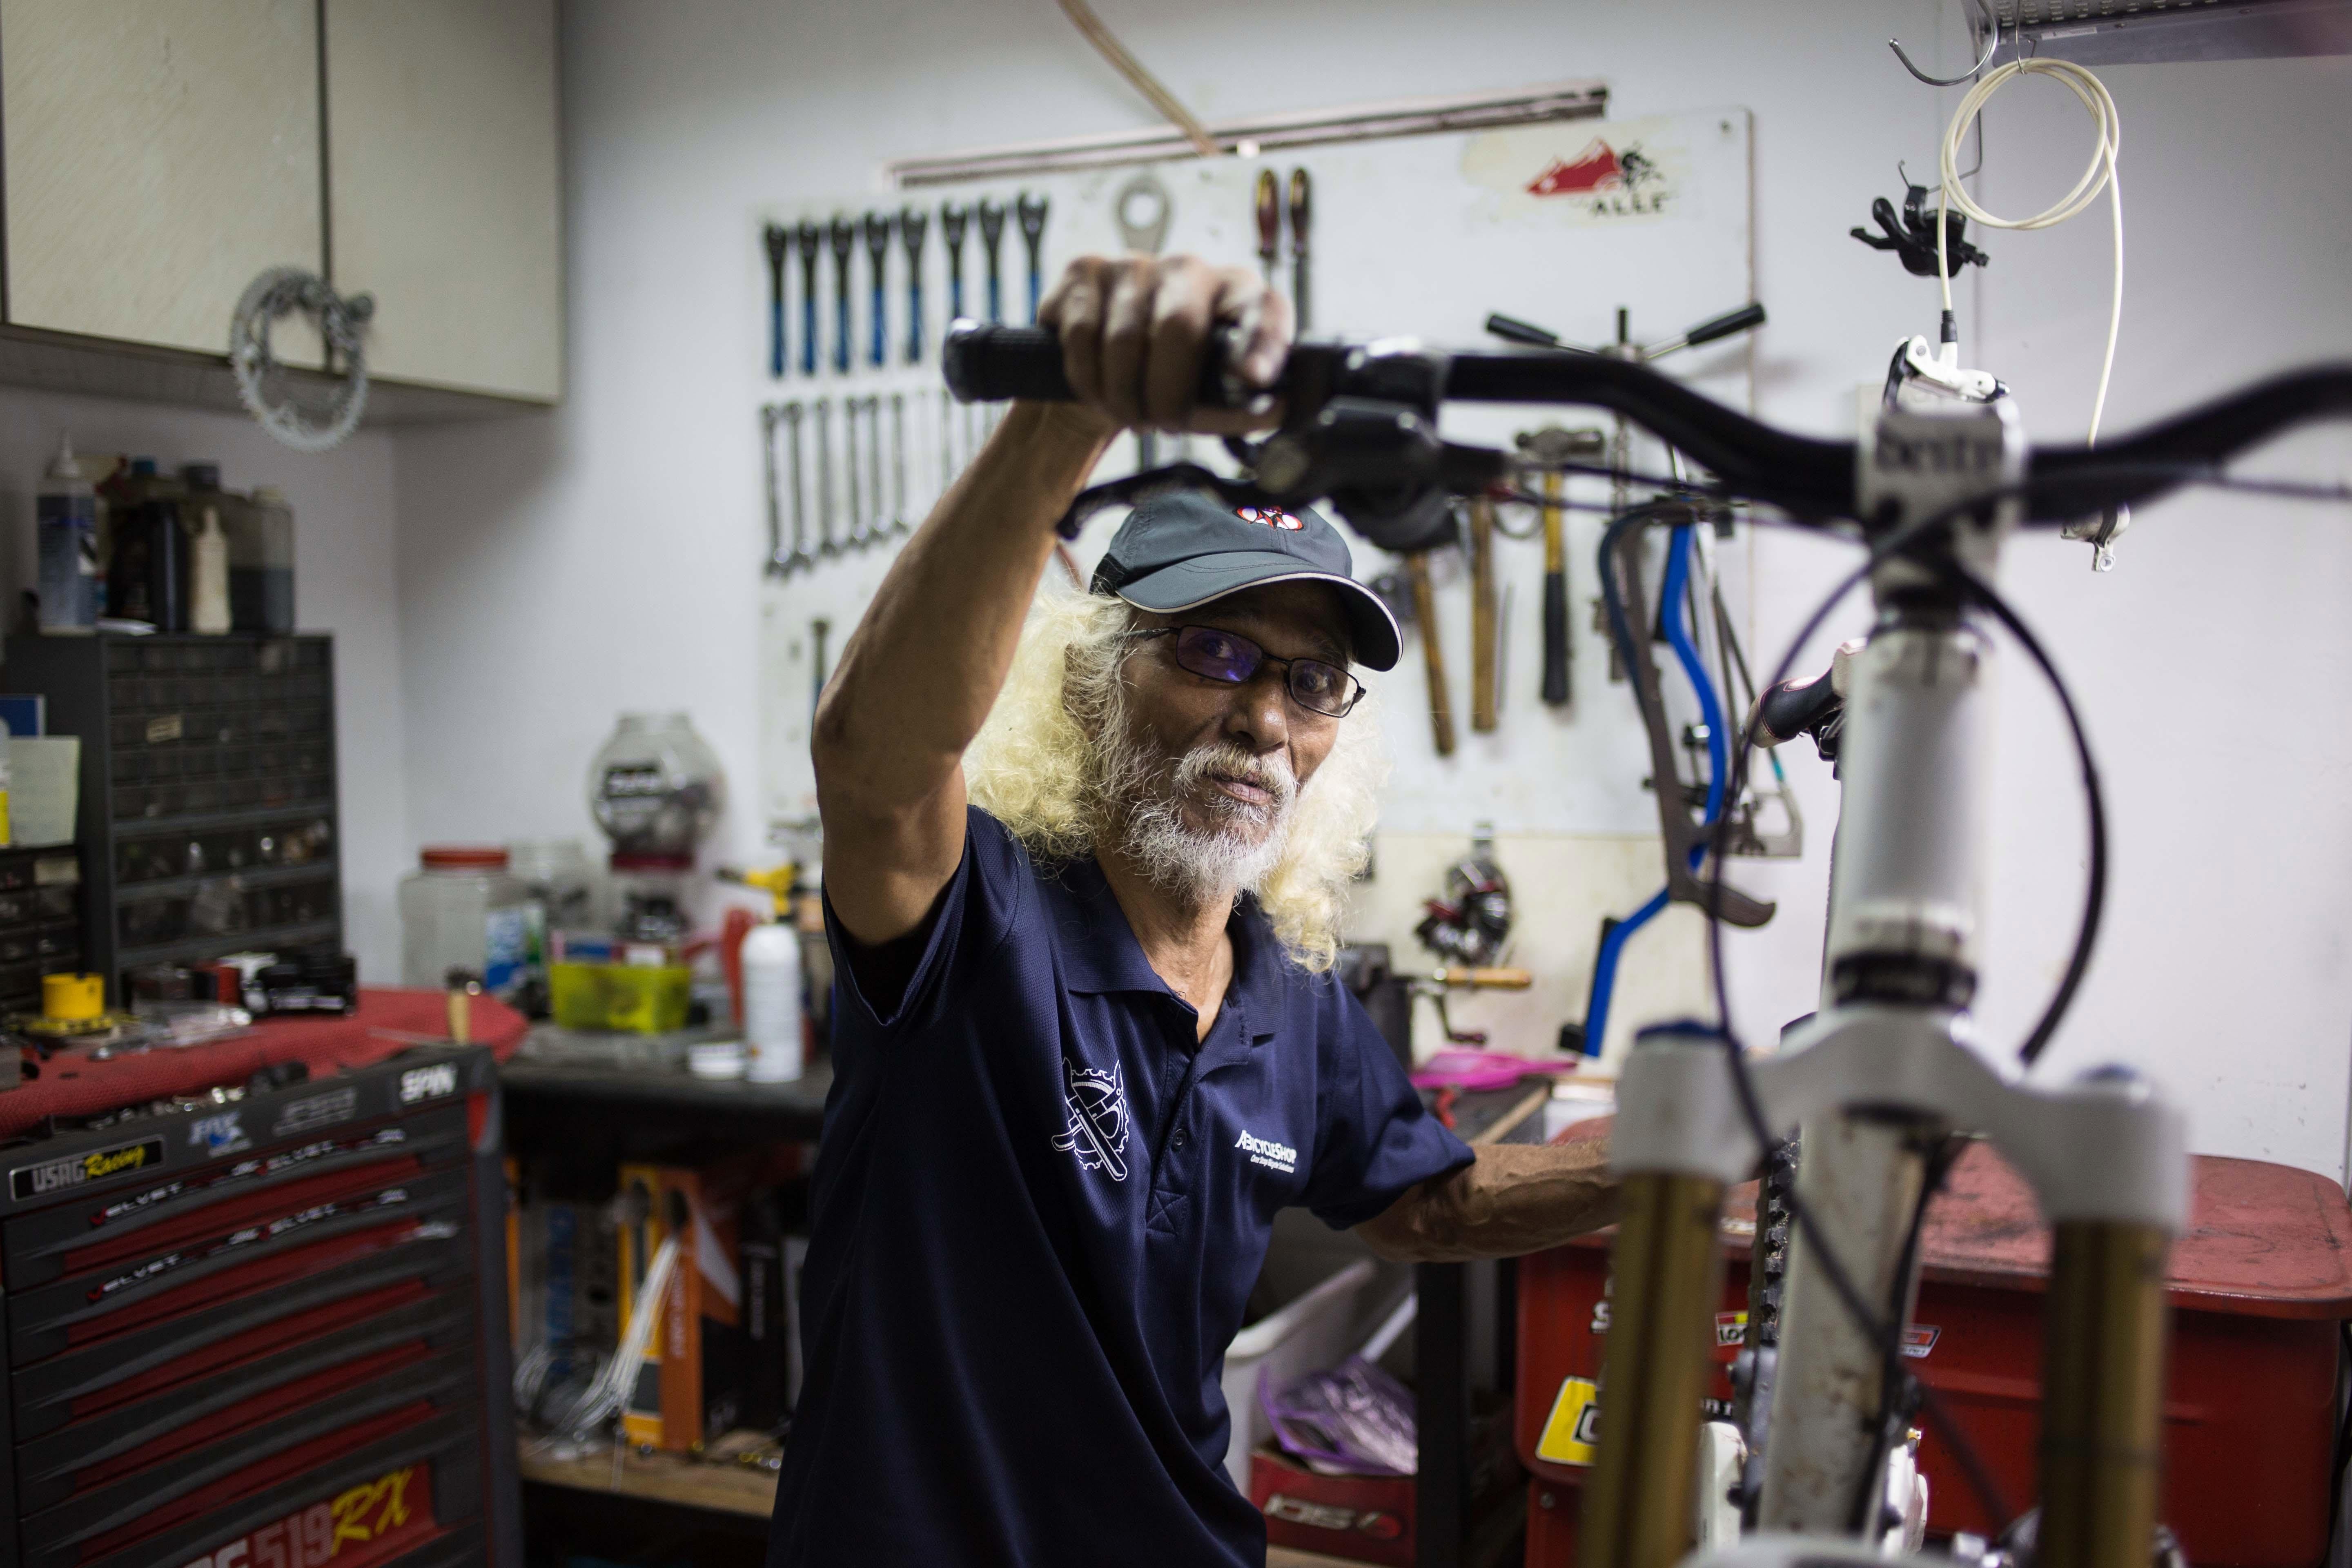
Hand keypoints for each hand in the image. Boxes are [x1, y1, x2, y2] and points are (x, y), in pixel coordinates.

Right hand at [1038, 254, 1290, 436]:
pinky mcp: (1085, 271)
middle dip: (1167, 391)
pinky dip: (1089, 379)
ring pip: (1125, 338)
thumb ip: (1240, 409)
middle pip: (1179, 324)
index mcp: (1236, 296)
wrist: (1102, 377)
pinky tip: (1098, 392)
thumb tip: (1276, 409)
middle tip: (1163, 425)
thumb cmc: (1165, 385)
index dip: (1260, 339)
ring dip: (1124, 395)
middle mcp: (1189, 270)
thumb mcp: (1206, 404)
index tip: (1253, 377)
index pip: (1261, 307)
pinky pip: (1083, 334)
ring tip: (1130, 414)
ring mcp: (1135, 264)